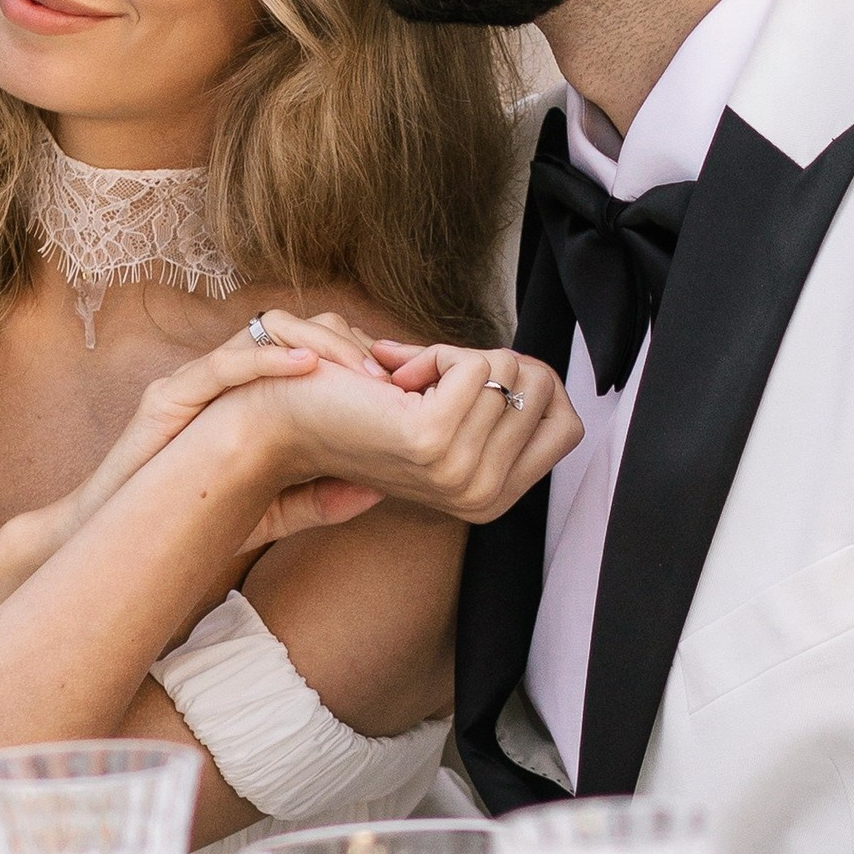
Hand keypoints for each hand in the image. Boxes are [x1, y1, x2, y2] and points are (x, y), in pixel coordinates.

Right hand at [52, 310, 388, 547]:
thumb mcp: (271, 513)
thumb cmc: (189, 523)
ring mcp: (194, 383)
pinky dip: (267, 359)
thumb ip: (319, 499)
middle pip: (298, 331)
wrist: (117, 546)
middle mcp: (226, 380)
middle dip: (349, 346)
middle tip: (393, 376)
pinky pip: (222, 364)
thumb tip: (381, 488)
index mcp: (252, 398)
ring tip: (362, 371)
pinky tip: (306, 368)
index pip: (314, 353)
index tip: (403, 386)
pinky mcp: (166, 397)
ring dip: (320, 346)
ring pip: (265, 334)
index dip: (360, 360)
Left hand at [218, 336, 579, 526]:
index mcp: (494, 498)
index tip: (465, 388)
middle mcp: (484, 496)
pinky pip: (477, 364)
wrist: (287, 418)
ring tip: (402, 387)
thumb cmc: (361, 411)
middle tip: (425, 384)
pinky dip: (436, 354)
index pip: (567, 422)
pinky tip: (394, 382)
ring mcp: (461, 474)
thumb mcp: (447, 421)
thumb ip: (496, 411)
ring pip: (509, 370)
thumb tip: (527, 374)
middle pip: (540, 389)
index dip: (524, 385)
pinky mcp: (433, 440)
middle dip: (487, 364)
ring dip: (454, 359)